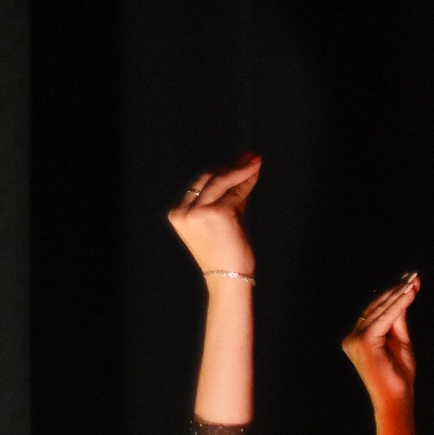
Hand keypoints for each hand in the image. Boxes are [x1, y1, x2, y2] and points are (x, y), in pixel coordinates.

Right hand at [167, 154, 260, 278]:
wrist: (228, 278)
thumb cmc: (224, 254)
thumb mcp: (220, 222)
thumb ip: (227, 197)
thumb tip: (242, 171)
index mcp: (178, 214)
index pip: (200, 184)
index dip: (220, 171)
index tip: (237, 161)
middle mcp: (185, 211)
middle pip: (210, 179)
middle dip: (231, 166)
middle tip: (250, 156)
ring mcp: (199, 211)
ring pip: (222, 181)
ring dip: (241, 169)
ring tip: (256, 160)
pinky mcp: (218, 212)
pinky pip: (235, 192)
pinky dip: (247, 181)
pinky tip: (255, 173)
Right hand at [342, 274, 418, 402]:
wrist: (396, 399)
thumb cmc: (398, 375)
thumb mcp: (399, 341)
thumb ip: (398, 319)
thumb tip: (404, 293)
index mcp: (358, 338)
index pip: (376, 311)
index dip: (393, 295)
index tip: (410, 282)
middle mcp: (352, 337)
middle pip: (376, 308)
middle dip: (396, 291)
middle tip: (414, 276)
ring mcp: (355, 339)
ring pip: (380, 311)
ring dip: (399, 295)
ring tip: (413, 282)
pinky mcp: (363, 342)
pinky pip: (384, 318)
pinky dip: (399, 305)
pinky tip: (410, 294)